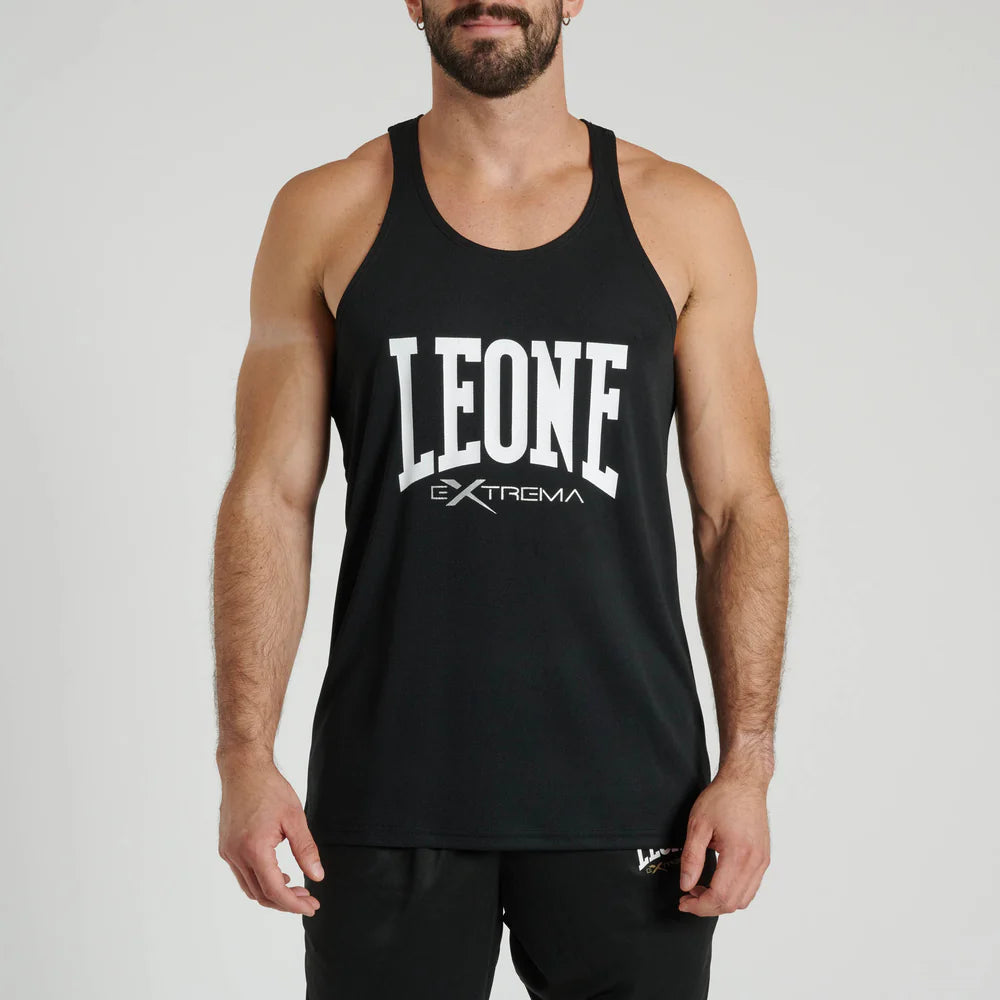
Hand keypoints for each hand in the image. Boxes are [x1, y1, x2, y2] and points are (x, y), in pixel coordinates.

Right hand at [217, 754, 323, 915]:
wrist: (243, 769)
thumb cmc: (270, 788)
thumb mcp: (295, 818)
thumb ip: (306, 849)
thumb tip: (317, 876)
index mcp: (254, 849)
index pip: (274, 890)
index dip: (294, 903)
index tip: (311, 906)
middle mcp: (236, 855)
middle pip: (261, 894)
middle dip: (286, 902)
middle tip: (309, 900)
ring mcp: (228, 851)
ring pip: (250, 887)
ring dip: (272, 893)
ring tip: (296, 888)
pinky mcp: (226, 847)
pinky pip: (243, 874)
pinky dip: (260, 880)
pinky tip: (278, 872)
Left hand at [677, 768, 770, 915]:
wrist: (745, 782)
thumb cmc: (722, 798)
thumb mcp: (698, 824)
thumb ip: (691, 857)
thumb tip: (686, 885)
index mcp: (739, 854)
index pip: (720, 896)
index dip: (699, 905)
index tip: (683, 902)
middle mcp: (755, 862)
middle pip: (732, 903)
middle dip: (707, 907)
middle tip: (687, 898)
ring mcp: (762, 862)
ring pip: (743, 899)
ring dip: (721, 902)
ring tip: (699, 890)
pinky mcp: (764, 859)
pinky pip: (750, 888)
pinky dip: (733, 893)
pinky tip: (716, 882)